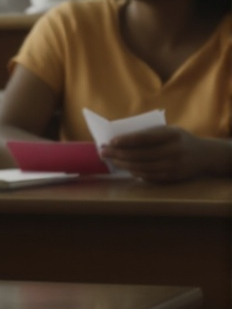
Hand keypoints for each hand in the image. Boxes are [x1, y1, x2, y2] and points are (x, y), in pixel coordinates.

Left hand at [101, 124, 231, 182]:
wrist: (204, 155)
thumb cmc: (179, 139)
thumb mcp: (168, 131)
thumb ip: (149, 134)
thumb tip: (120, 140)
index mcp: (171, 135)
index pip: (144, 139)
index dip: (125, 141)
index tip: (110, 141)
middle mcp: (173, 151)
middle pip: (140, 155)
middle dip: (118, 153)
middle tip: (103, 152)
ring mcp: (173, 166)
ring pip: (142, 167)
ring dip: (123, 164)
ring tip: (112, 159)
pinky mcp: (172, 177)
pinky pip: (149, 176)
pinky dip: (135, 172)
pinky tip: (126, 168)